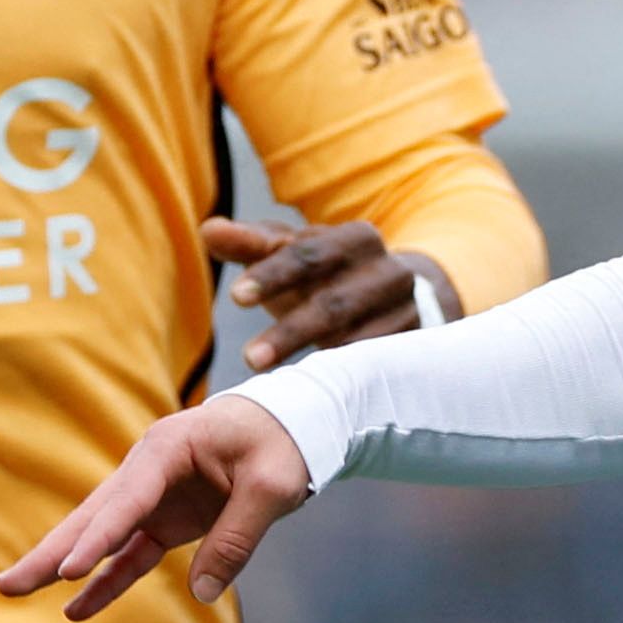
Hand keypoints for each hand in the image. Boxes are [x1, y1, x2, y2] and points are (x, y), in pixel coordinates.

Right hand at [0, 393, 319, 620]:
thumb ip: (237, 537)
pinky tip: (77, 609)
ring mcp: (151, 497)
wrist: (289, 423)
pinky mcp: (163, 520)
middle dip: (50, 553)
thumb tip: (202, 592)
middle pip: (92, 517)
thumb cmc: (281, 442)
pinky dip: (106, 581)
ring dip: (62, 565)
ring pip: (98, 536)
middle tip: (7, 584)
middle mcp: (146, 471)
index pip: (127, 501)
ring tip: (17, 590)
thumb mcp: (271, 487)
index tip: (70, 571)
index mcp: (167, 449)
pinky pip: (129, 555)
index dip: (98, 538)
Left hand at [205, 216, 453, 371]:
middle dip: (291, 330)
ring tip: (270, 378)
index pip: (311, 254)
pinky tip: (311, 394)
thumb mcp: (291, 255)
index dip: (273, 274)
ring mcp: (406, 314)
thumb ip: (250, 244)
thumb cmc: (327, 275)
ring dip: (313, 360)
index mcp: (356, 239)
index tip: (236, 298)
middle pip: (336, 302)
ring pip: (357, 340)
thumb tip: (209, 229)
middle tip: (249, 357)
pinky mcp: (413, 349)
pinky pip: (375, 367)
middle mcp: (389, 272)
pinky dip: (342, 379)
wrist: (398, 299)